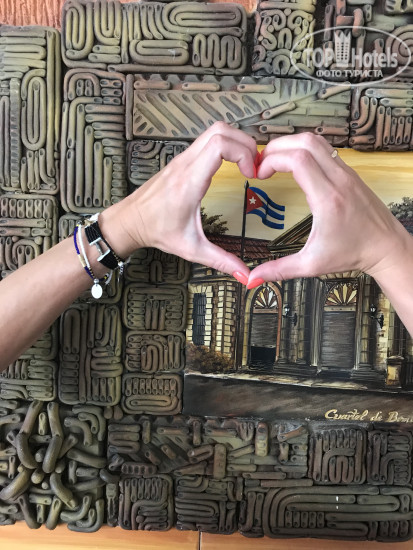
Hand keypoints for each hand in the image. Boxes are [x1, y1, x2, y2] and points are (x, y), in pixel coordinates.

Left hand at [102, 122, 256, 280]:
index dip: (243, 153)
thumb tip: (244, 275)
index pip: (220, 145)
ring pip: (214, 130)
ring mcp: (182, 159)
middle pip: (221, 130)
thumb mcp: (191, 249)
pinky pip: (207, 140)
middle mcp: (185, 164)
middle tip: (254, 166)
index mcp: (189, 182)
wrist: (130, 221)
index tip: (251, 173)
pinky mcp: (182, 160)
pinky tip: (231, 165)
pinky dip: (225, 146)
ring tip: (246, 164)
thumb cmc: (156, 231)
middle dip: (245, 143)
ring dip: (236, 142)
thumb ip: (221, 261)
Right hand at [248, 133, 410, 285]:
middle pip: (305, 142)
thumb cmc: (353, 253)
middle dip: (277, 147)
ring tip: (276, 160)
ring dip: (291, 144)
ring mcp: (346, 173)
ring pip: (316, 140)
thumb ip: (278, 270)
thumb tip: (252, 278)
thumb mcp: (311, 265)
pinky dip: (305, 149)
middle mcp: (339, 180)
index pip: (298, 160)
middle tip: (263, 163)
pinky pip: (325, 148)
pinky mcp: (349, 173)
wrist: (386, 247)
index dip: (272, 160)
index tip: (260, 174)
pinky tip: (295, 165)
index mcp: (328, 199)